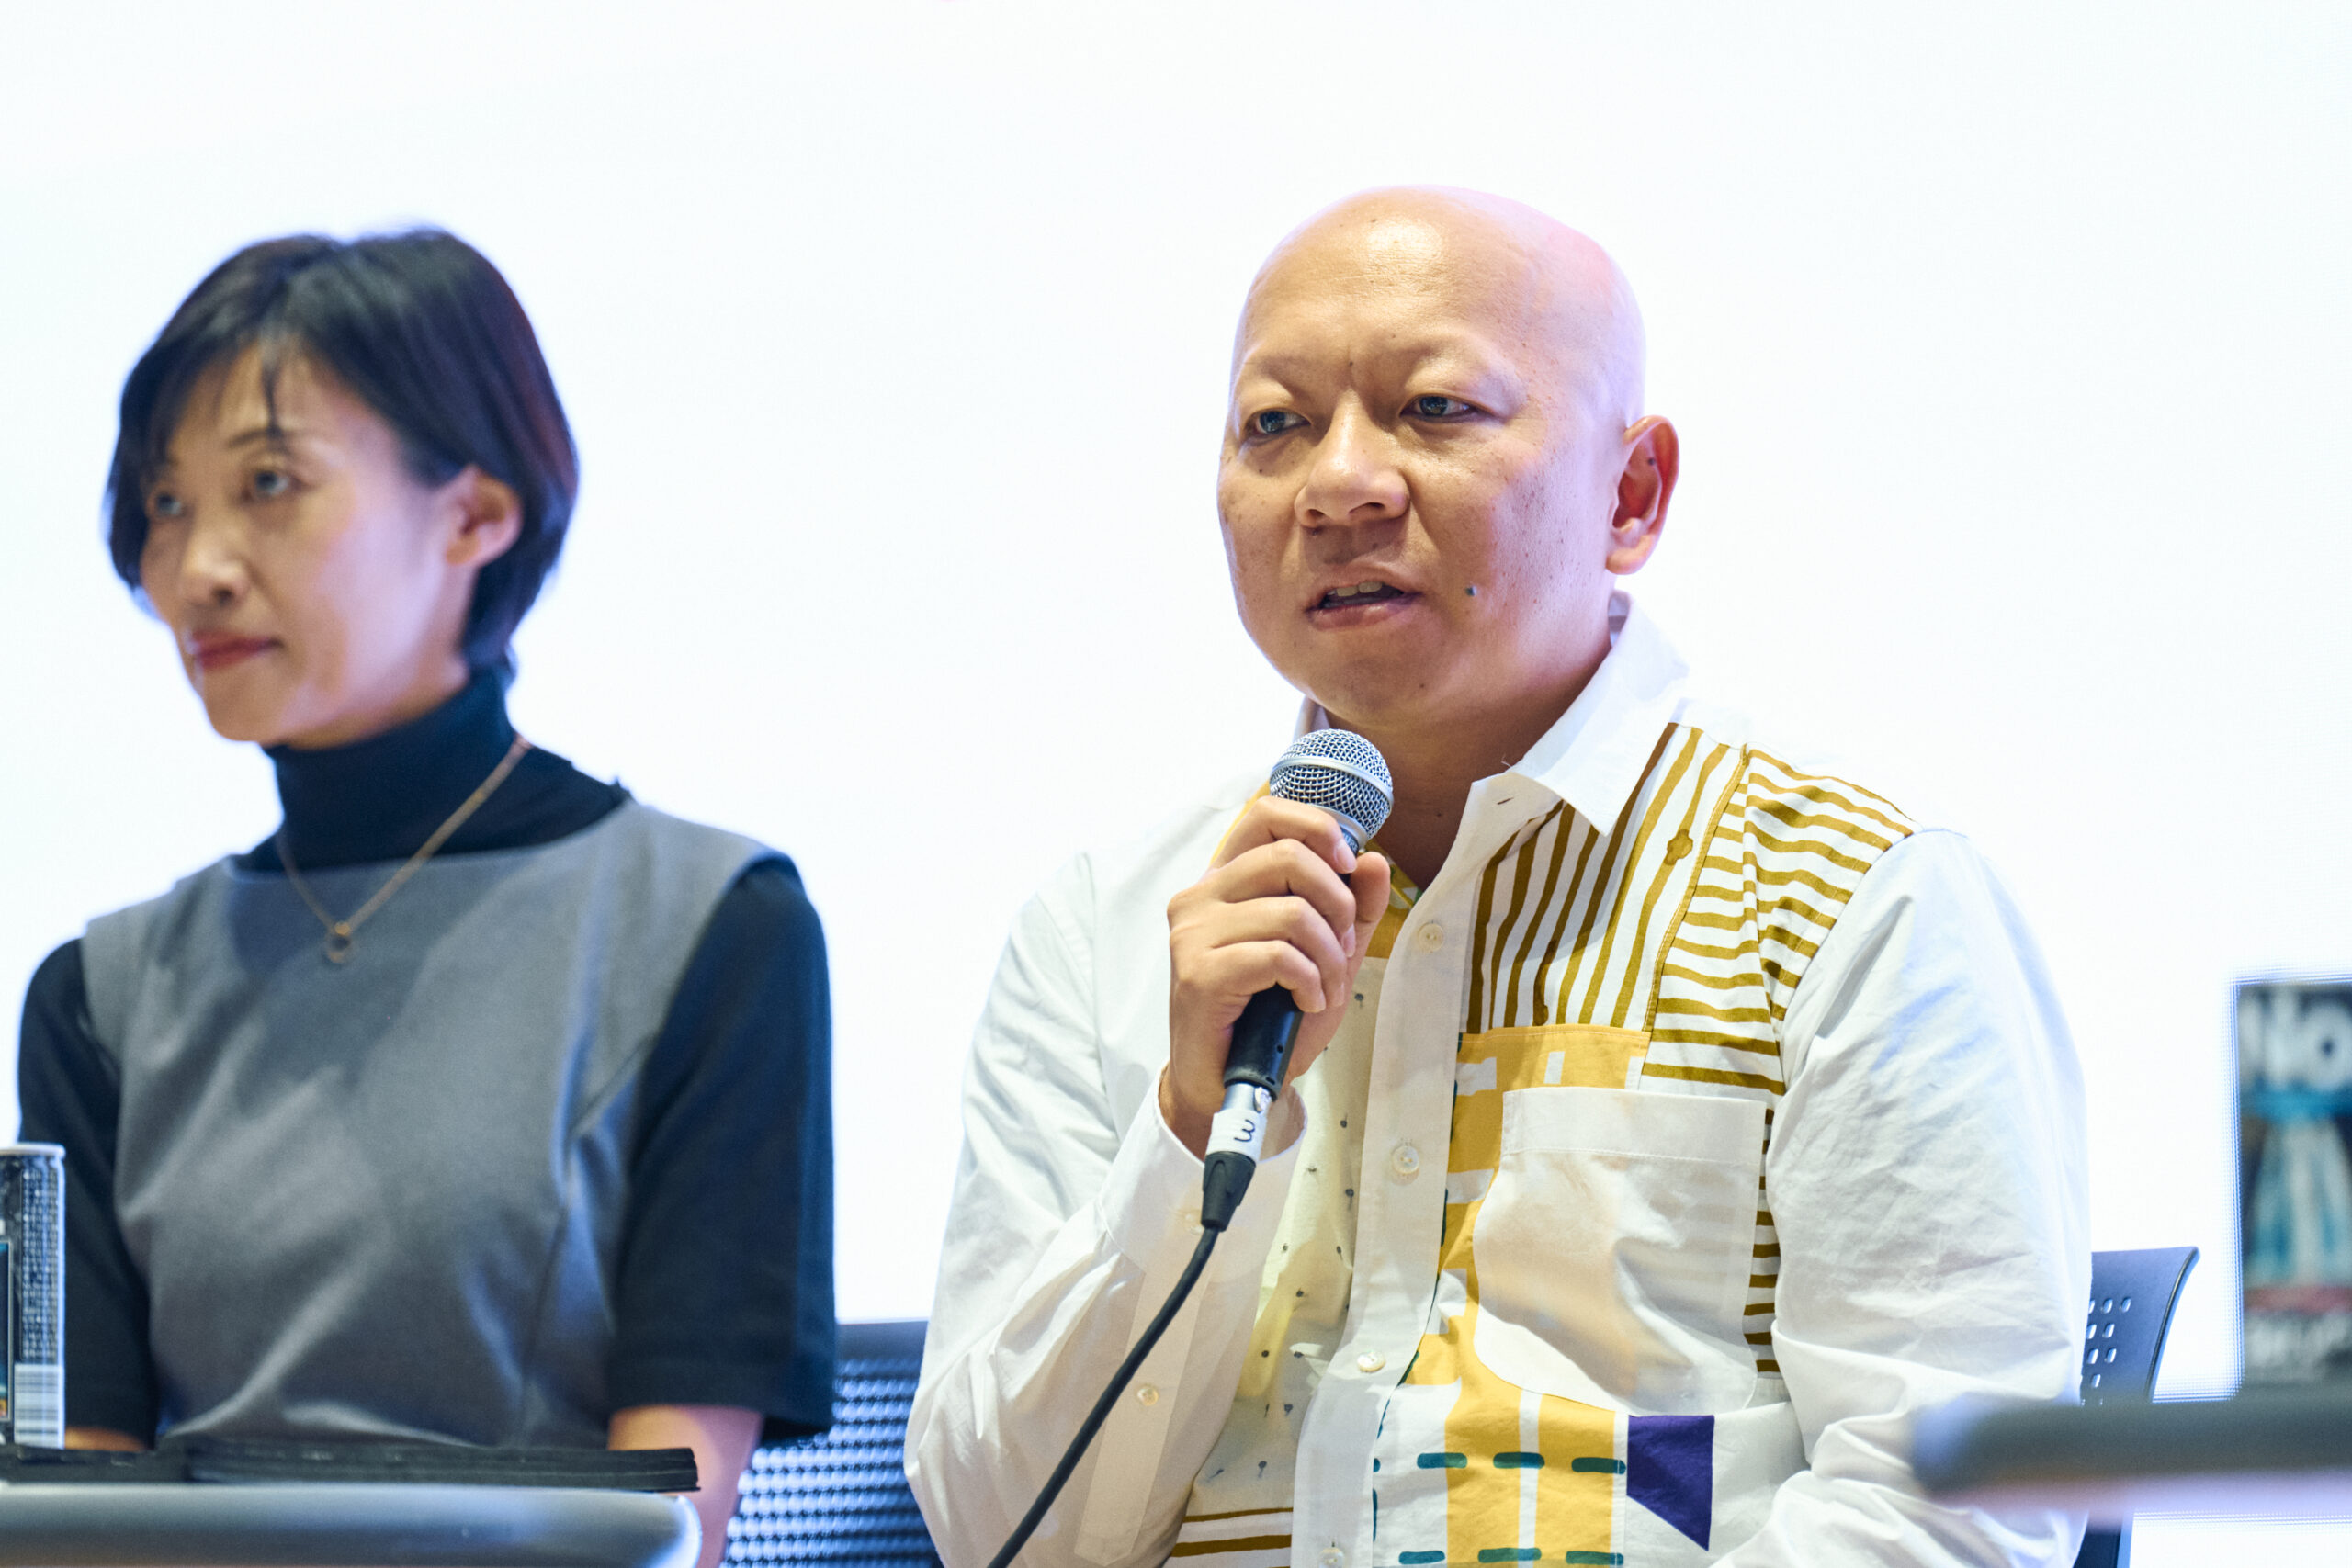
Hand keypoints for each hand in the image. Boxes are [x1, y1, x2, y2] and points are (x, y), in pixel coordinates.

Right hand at [1162, 796, 1390, 1157]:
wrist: (1233, 1083)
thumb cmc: (1271, 1017)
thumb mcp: (1327, 954)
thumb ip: (1352, 907)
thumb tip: (1374, 861)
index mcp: (1226, 881)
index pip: (1265, 815)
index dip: (1316, 827)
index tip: (1347, 865)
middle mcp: (1201, 897)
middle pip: (1288, 857)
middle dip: (1337, 903)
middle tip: (1343, 946)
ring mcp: (1194, 934)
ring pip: (1292, 912)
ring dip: (1329, 957)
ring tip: (1325, 987)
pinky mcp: (1199, 974)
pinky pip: (1279, 956)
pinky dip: (1310, 982)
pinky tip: (1307, 1003)